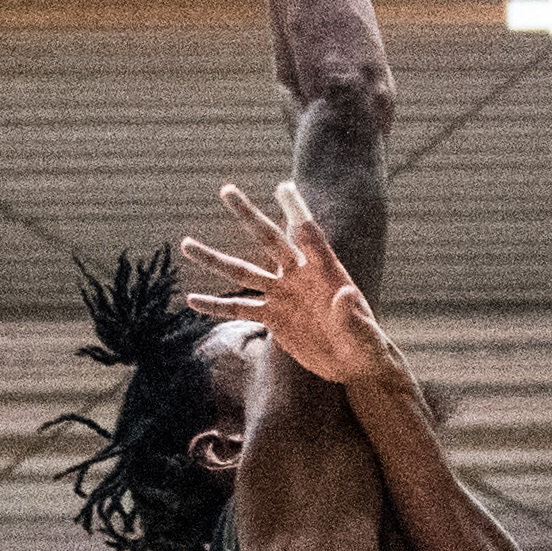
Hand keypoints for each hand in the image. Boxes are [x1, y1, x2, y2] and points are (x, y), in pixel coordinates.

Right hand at [183, 180, 390, 386]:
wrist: (353, 363)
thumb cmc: (365, 343)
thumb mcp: (363, 332)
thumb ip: (351, 313)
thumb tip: (346, 294)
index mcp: (325, 271)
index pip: (310, 236)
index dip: (297, 212)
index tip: (283, 187)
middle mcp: (299, 276)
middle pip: (269, 240)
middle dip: (248, 216)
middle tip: (226, 190)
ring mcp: (282, 295)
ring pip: (243, 272)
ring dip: (215, 259)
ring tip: (186, 243)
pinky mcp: (272, 317)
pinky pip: (239, 309)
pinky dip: (216, 306)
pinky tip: (192, 299)